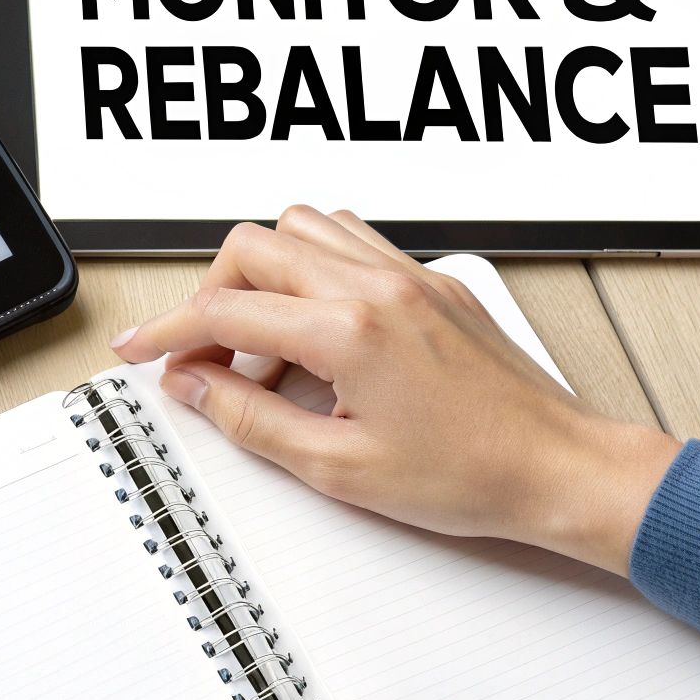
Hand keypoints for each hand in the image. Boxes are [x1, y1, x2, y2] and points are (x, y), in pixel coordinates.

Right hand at [109, 206, 679, 575]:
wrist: (559, 467)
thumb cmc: (473, 473)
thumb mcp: (340, 468)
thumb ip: (253, 421)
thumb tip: (197, 389)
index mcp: (348, 330)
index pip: (225, 313)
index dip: (169, 335)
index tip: (141, 351)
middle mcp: (375, 285)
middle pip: (251, 248)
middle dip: (209, 297)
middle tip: (203, 356)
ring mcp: (407, 275)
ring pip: (301, 225)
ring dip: (262, 272)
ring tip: (261, 339)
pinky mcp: (431, 281)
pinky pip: (351, 238)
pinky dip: (313, 264)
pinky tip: (315, 321)